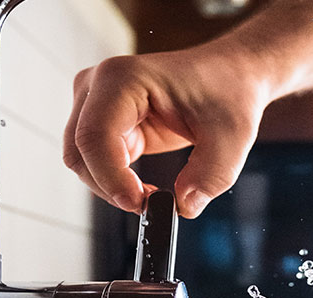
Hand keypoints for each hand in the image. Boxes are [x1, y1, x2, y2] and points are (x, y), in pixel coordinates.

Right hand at [63, 44, 269, 217]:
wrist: (228, 76)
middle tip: (149, 205)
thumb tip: (184, 206)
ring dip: (112, 187)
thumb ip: (210, 175)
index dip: (111, 178)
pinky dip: (115, 182)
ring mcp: (95, 103)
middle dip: (111, 187)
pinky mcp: (104, 122)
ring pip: (82, 161)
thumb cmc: (227, 92)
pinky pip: (95, 162)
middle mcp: (99, 86)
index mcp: (123, 78)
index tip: (141, 204)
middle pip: (80, 152)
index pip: (95, 136)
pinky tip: (144, 187)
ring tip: (152, 195)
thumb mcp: (232, 137)